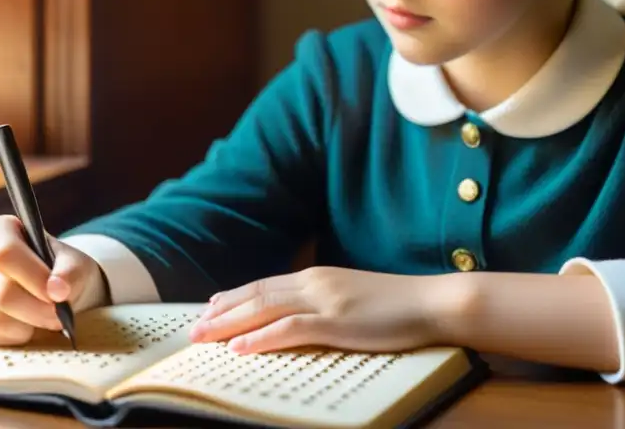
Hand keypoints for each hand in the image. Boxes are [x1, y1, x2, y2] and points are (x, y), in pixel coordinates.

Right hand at [0, 215, 105, 345]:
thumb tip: (58, 290)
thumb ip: (71, 273)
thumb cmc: (60, 271)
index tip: (59, 295)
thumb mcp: (75, 264)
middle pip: (0, 291)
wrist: (48, 292)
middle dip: (37, 308)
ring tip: (44, 316)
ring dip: (29, 325)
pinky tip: (23, 323)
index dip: (34, 278)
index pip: (5, 253)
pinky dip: (14, 337)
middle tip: (60, 315)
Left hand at [187, 266, 456, 354]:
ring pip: (264, 309)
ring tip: (203, 337)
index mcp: (319, 277)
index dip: (235, 296)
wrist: (431, 302)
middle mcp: (315, 283)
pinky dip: (260, 338)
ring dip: (229, 324)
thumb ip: (326, 303)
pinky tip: (239, 347)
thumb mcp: (354, 298)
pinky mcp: (336, 322)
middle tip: (193, 328)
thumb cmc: (398, 306)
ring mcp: (325, 301)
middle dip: (222, 311)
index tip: (211, 306)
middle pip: (256, 294)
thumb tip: (304, 317)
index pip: (266, 284)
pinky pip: (289, 329)